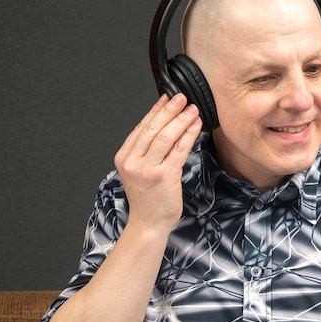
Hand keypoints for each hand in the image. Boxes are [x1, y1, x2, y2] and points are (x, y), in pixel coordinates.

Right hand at [114, 94, 201, 234]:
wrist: (148, 223)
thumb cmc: (148, 199)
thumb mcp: (138, 171)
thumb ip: (145, 152)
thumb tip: (163, 127)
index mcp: (124, 157)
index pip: (141, 128)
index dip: (155, 111)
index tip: (166, 98)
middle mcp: (133, 162)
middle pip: (152, 129)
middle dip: (169, 110)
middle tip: (182, 98)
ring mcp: (147, 169)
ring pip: (166, 137)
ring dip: (181, 120)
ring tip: (192, 109)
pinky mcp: (164, 176)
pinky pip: (179, 150)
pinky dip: (189, 135)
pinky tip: (196, 126)